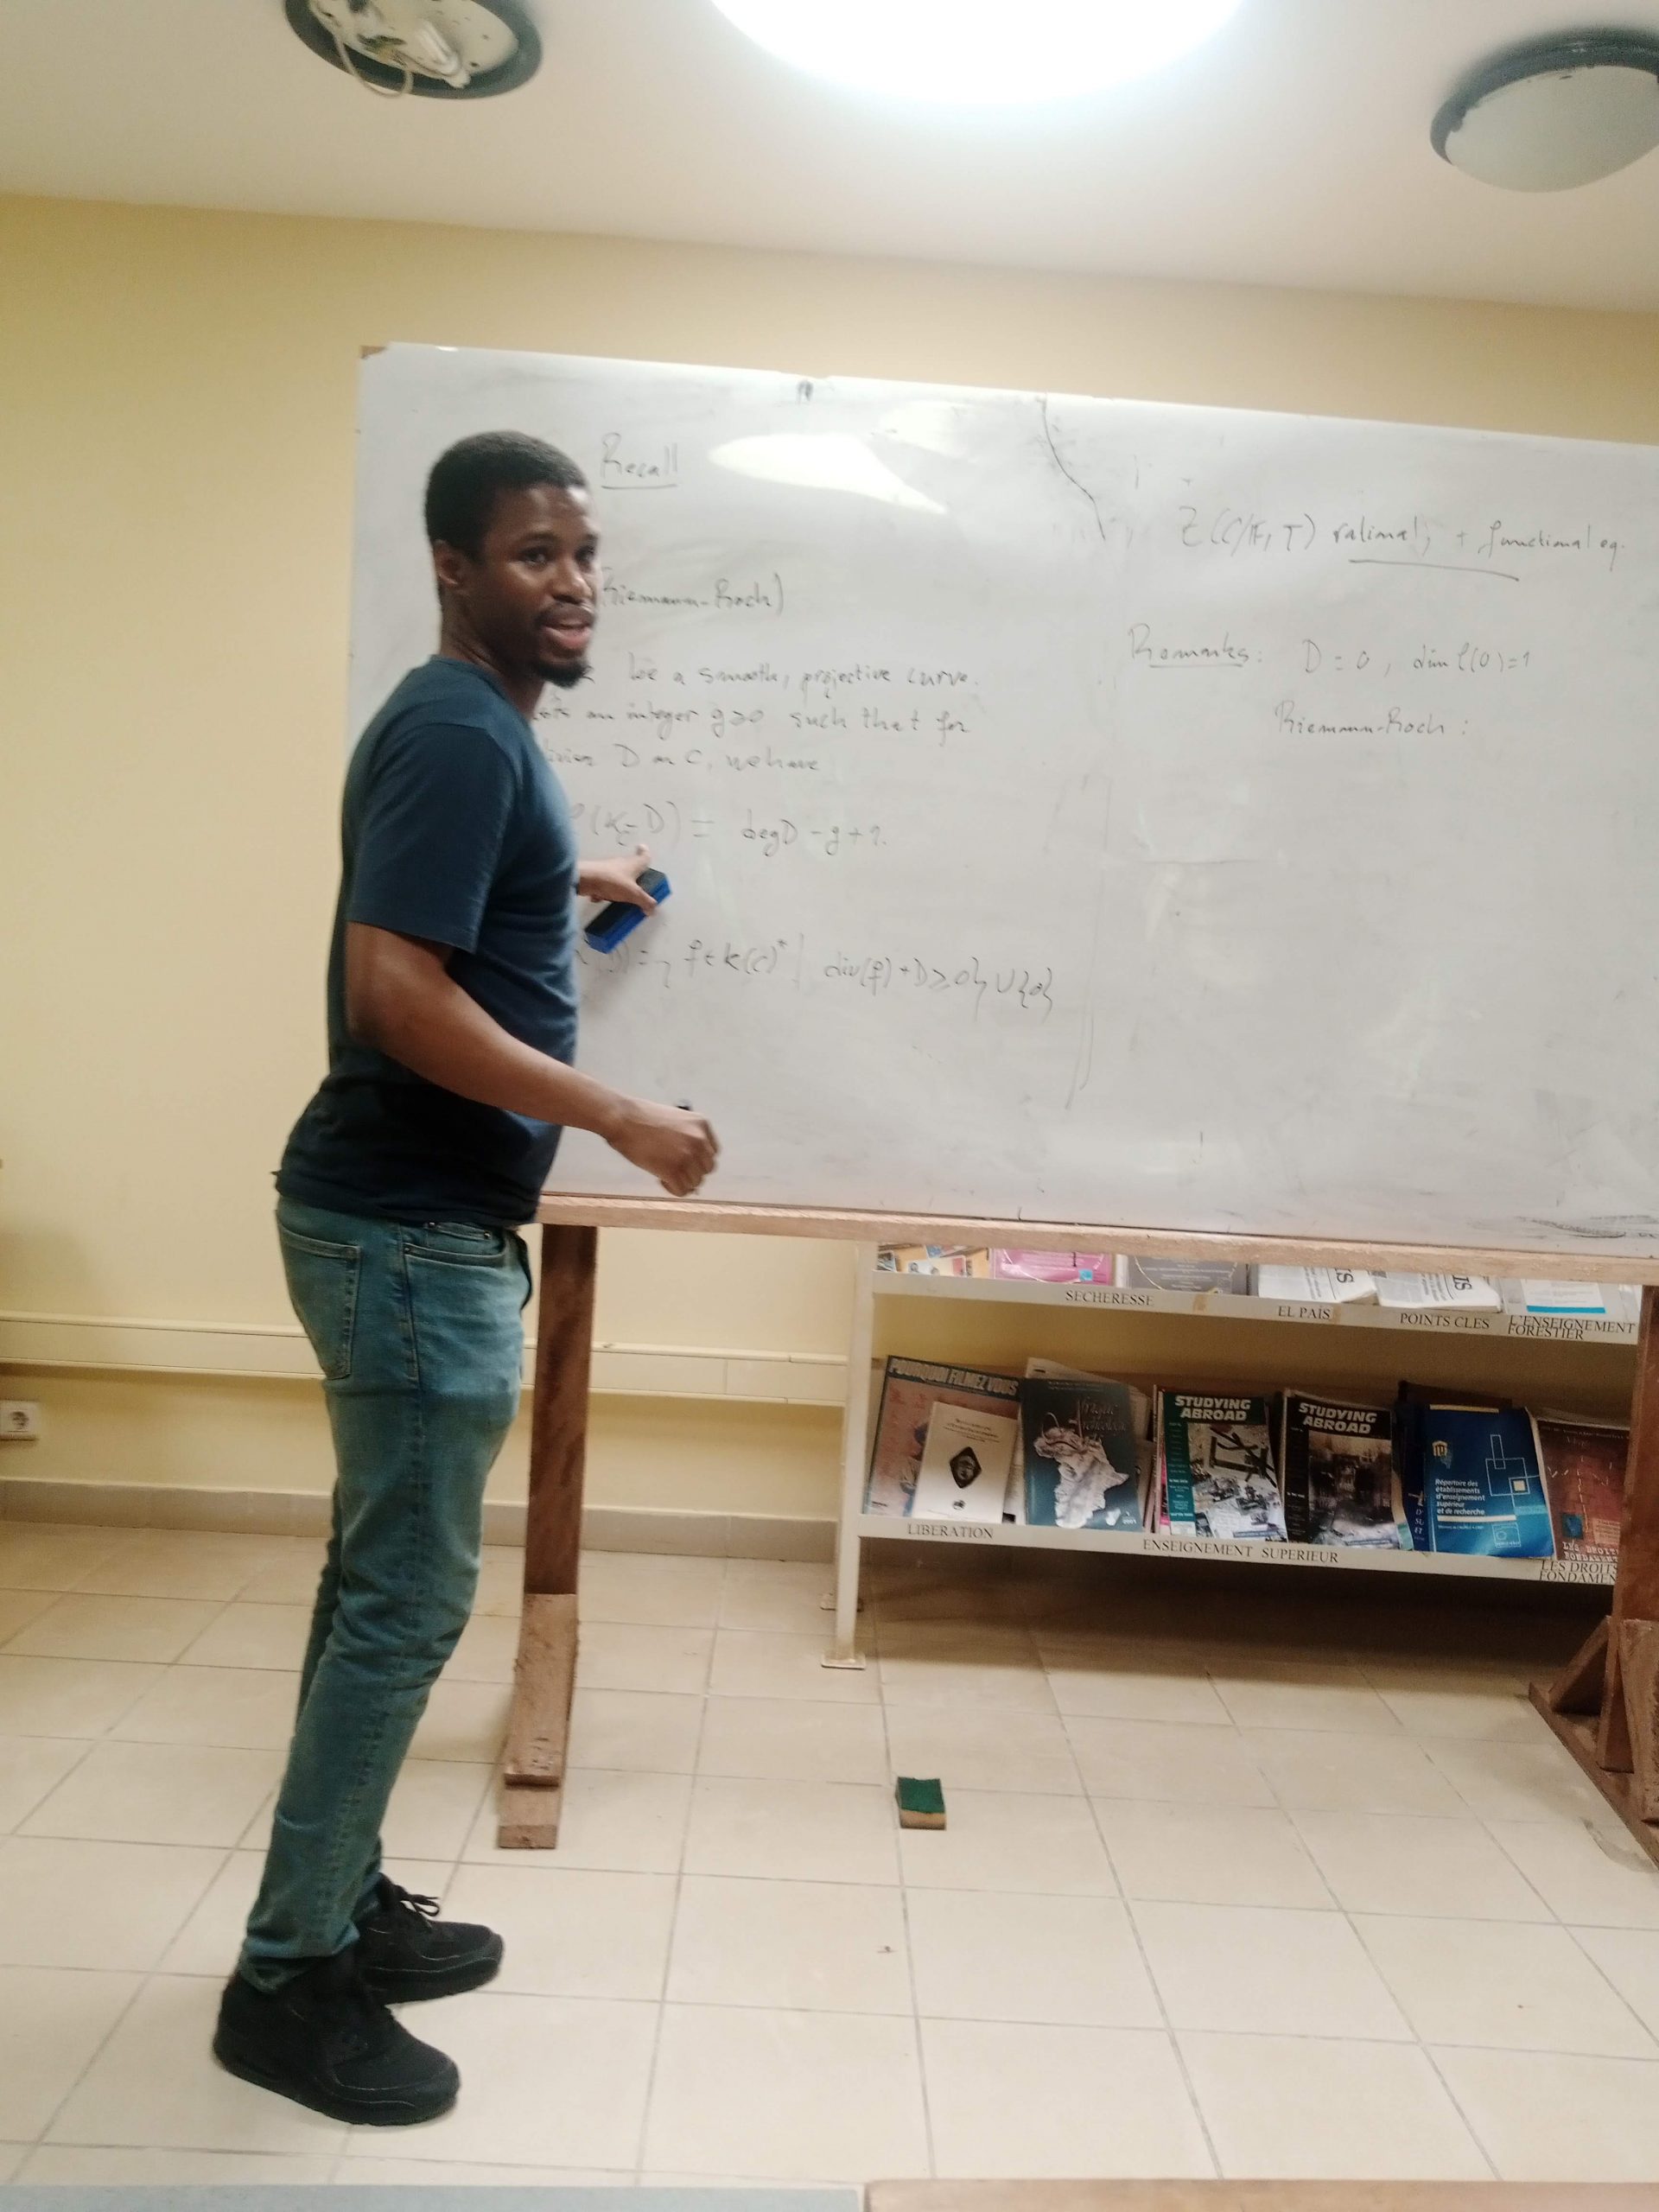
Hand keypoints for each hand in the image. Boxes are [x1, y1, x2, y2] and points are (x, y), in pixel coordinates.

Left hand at [579, 845, 657, 911]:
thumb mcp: (633, 894)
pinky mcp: (597, 874)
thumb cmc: (613, 882)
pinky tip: (600, 898)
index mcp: (634, 864)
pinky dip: (604, 891)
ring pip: (617, 877)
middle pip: (631, 868)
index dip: (645, 853)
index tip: (644, 850)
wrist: (585, 878)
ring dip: (618, 888)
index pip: (644, 855)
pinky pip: (605, 883)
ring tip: (617, 899)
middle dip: (633, 879)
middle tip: (636, 890)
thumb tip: (653, 909)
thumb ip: (644, 901)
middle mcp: (622, 863)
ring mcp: (608, 868)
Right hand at [604, 1097, 718, 1196]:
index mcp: (702, 1125)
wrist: (624, 1119)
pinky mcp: (674, 1171)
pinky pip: (682, 1190)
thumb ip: (687, 1137)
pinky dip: (672, 1189)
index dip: (699, 1161)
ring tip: (664, 1173)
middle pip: (706, 1169)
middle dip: (692, 1172)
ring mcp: (688, 1157)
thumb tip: (691, 1163)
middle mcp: (700, 1141)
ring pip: (695, 1182)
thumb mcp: (675, 1120)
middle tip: (675, 1170)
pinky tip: (660, 1179)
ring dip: (681, 1182)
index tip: (686, 1162)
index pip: (712, 1153)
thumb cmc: (642, 1117)